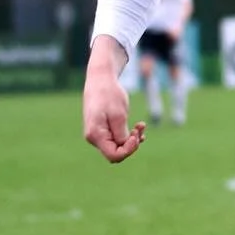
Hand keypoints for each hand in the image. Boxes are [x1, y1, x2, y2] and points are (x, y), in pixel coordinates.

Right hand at [83, 39, 145, 162]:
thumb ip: (121, 134)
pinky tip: (137, 128)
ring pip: (117, 146)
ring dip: (132, 138)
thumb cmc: (109, 94)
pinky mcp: (102, 129)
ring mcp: (97, 134)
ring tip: (141, 125)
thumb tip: (124, 148)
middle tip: (140, 127)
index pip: (114, 156)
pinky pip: (116, 139)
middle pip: (116, 153)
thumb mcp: (119, 115)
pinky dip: (128, 135)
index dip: (129, 150)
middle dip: (132, 144)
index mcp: (95, 135)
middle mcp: (93, 137)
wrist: (101, 79)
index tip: (137, 135)